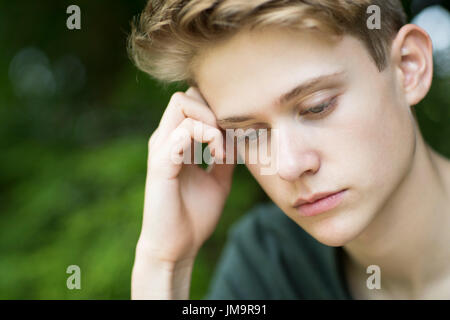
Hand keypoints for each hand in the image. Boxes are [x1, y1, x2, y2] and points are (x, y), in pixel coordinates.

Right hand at [137, 87, 234, 262]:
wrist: (177, 247)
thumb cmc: (194, 215)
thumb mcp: (219, 180)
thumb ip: (225, 157)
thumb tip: (241, 138)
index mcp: (177, 142)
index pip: (192, 103)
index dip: (217, 109)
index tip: (236, 132)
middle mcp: (166, 140)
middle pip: (185, 96)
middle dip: (213, 108)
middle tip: (230, 135)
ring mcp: (161, 149)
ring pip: (182, 104)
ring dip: (211, 120)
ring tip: (224, 149)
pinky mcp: (160, 163)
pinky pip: (182, 132)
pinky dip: (208, 137)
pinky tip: (219, 157)